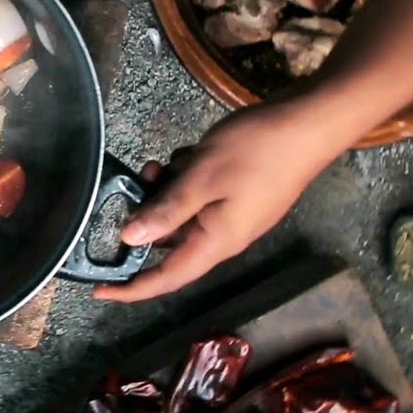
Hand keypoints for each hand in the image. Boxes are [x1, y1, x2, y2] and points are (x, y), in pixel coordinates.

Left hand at [94, 99, 345, 301]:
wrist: (311, 122)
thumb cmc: (257, 151)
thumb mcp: (201, 178)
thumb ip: (165, 212)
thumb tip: (130, 240)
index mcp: (217, 241)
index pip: (168, 278)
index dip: (133, 289)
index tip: (101, 291)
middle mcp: (224, 234)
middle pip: (171, 241)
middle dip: (147, 216)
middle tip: (136, 183)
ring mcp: (234, 212)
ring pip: (184, 212)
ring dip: (166, 191)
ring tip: (158, 164)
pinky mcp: (239, 191)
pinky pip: (200, 194)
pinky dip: (186, 178)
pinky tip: (186, 154)